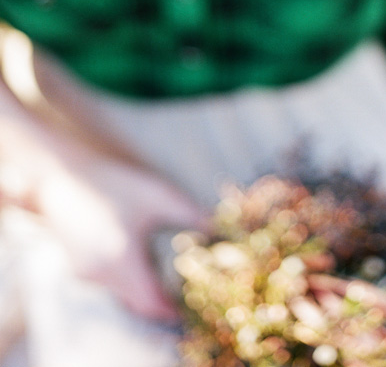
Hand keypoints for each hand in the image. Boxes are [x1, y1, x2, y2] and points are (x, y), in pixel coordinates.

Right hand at [1, 80, 204, 321]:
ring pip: (124, 295)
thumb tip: (220, 230)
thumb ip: (191, 214)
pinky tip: (139, 255)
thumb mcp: (157, 194)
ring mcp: (87, 274)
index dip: (173, 311)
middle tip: (186, 291)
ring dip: (145, 290)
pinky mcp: (80, 268)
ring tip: (165, 268)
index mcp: (121, 259)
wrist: (64, 175)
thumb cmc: (113, 183)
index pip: (151, 303)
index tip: (192, 308)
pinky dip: (129, 280)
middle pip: (138, 303)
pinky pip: (111, 285)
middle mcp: (101, 274)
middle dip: (162, 301)